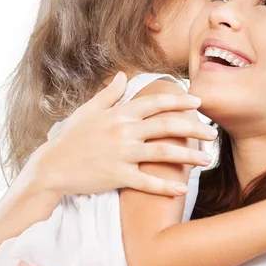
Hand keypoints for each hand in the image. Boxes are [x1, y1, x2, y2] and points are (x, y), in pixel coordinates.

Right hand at [30, 72, 216, 197]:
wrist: (52, 167)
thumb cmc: (71, 138)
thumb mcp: (89, 111)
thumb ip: (109, 93)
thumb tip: (124, 76)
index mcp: (120, 114)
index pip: (156, 103)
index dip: (180, 101)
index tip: (198, 102)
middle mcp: (124, 131)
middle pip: (167, 126)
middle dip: (194, 128)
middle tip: (212, 132)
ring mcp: (121, 154)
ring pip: (163, 153)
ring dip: (189, 156)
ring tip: (207, 160)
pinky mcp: (117, 176)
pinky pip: (147, 182)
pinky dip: (165, 187)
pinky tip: (182, 189)